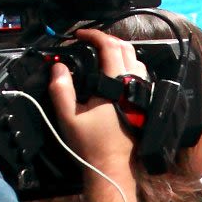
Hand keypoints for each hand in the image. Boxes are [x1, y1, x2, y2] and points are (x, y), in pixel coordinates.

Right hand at [48, 28, 141, 193]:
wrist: (112, 166)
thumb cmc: (90, 143)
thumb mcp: (68, 117)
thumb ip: (61, 89)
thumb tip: (58, 67)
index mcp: (116, 84)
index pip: (109, 46)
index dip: (94, 35)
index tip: (79, 35)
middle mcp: (134, 84)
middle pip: (125, 47)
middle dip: (106, 39)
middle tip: (89, 41)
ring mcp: (142, 92)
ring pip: (136, 59)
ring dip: (119, 50)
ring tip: (100, 53)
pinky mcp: (144, 102)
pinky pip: (140, 73)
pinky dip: (127, 64)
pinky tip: (114, 72)